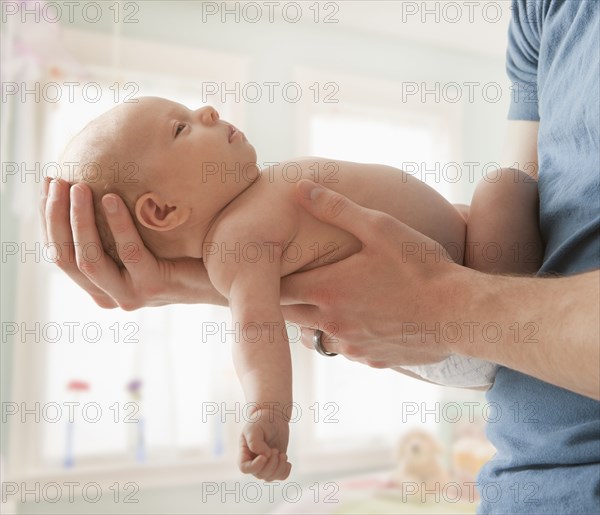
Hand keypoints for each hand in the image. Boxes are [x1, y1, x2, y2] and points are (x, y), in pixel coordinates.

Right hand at [40, 178, 225, 309]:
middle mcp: (108, 294)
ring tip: (79, 187)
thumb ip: (114, 223)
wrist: (224, 270)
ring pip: (90, 258)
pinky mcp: (152, 287)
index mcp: (100, 283)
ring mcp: (129, 294)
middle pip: (65, 257)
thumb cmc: (181, 247)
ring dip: (80, 220)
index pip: (59, 253)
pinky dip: (118, 224)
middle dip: (56, 216)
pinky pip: (129, 252)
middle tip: (58, 181)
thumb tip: (92, 178)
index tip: (48, 183)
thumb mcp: (141, 235)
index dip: (48, 218)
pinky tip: (112, 197)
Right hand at [238, 408, 290, 480]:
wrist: (273, 418)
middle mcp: (253, 462)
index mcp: (244, 454)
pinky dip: (285, 471)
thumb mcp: (254, 428)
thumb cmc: (261, 421)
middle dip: (271, 463)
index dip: (255, 466)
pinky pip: (281, 476)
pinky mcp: (276, 465)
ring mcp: (265, 465)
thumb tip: (265, 456)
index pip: (245, 468)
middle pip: (260, 474)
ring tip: (282, 454)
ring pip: (271, 477)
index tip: (264, 456)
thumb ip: (255, 442)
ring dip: (279, 466)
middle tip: (276, 450)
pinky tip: (286, 460)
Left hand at [280, 180, 471, 367]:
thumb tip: (301, 188)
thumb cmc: (420, 266)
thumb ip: (336, 208)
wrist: (460, 314)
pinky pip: (346, 350)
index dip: (270, 279)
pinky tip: (366, 319)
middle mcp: (331, 323)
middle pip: (289, 315)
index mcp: (327, 290)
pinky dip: (347, 336)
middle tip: (297, 281)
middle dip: (288, 299)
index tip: (272, 268)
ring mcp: (351, 346)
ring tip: (334, 300)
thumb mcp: (380, 227)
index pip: (276, 290)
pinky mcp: (371, 360)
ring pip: (316, 336)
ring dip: (317, 320)